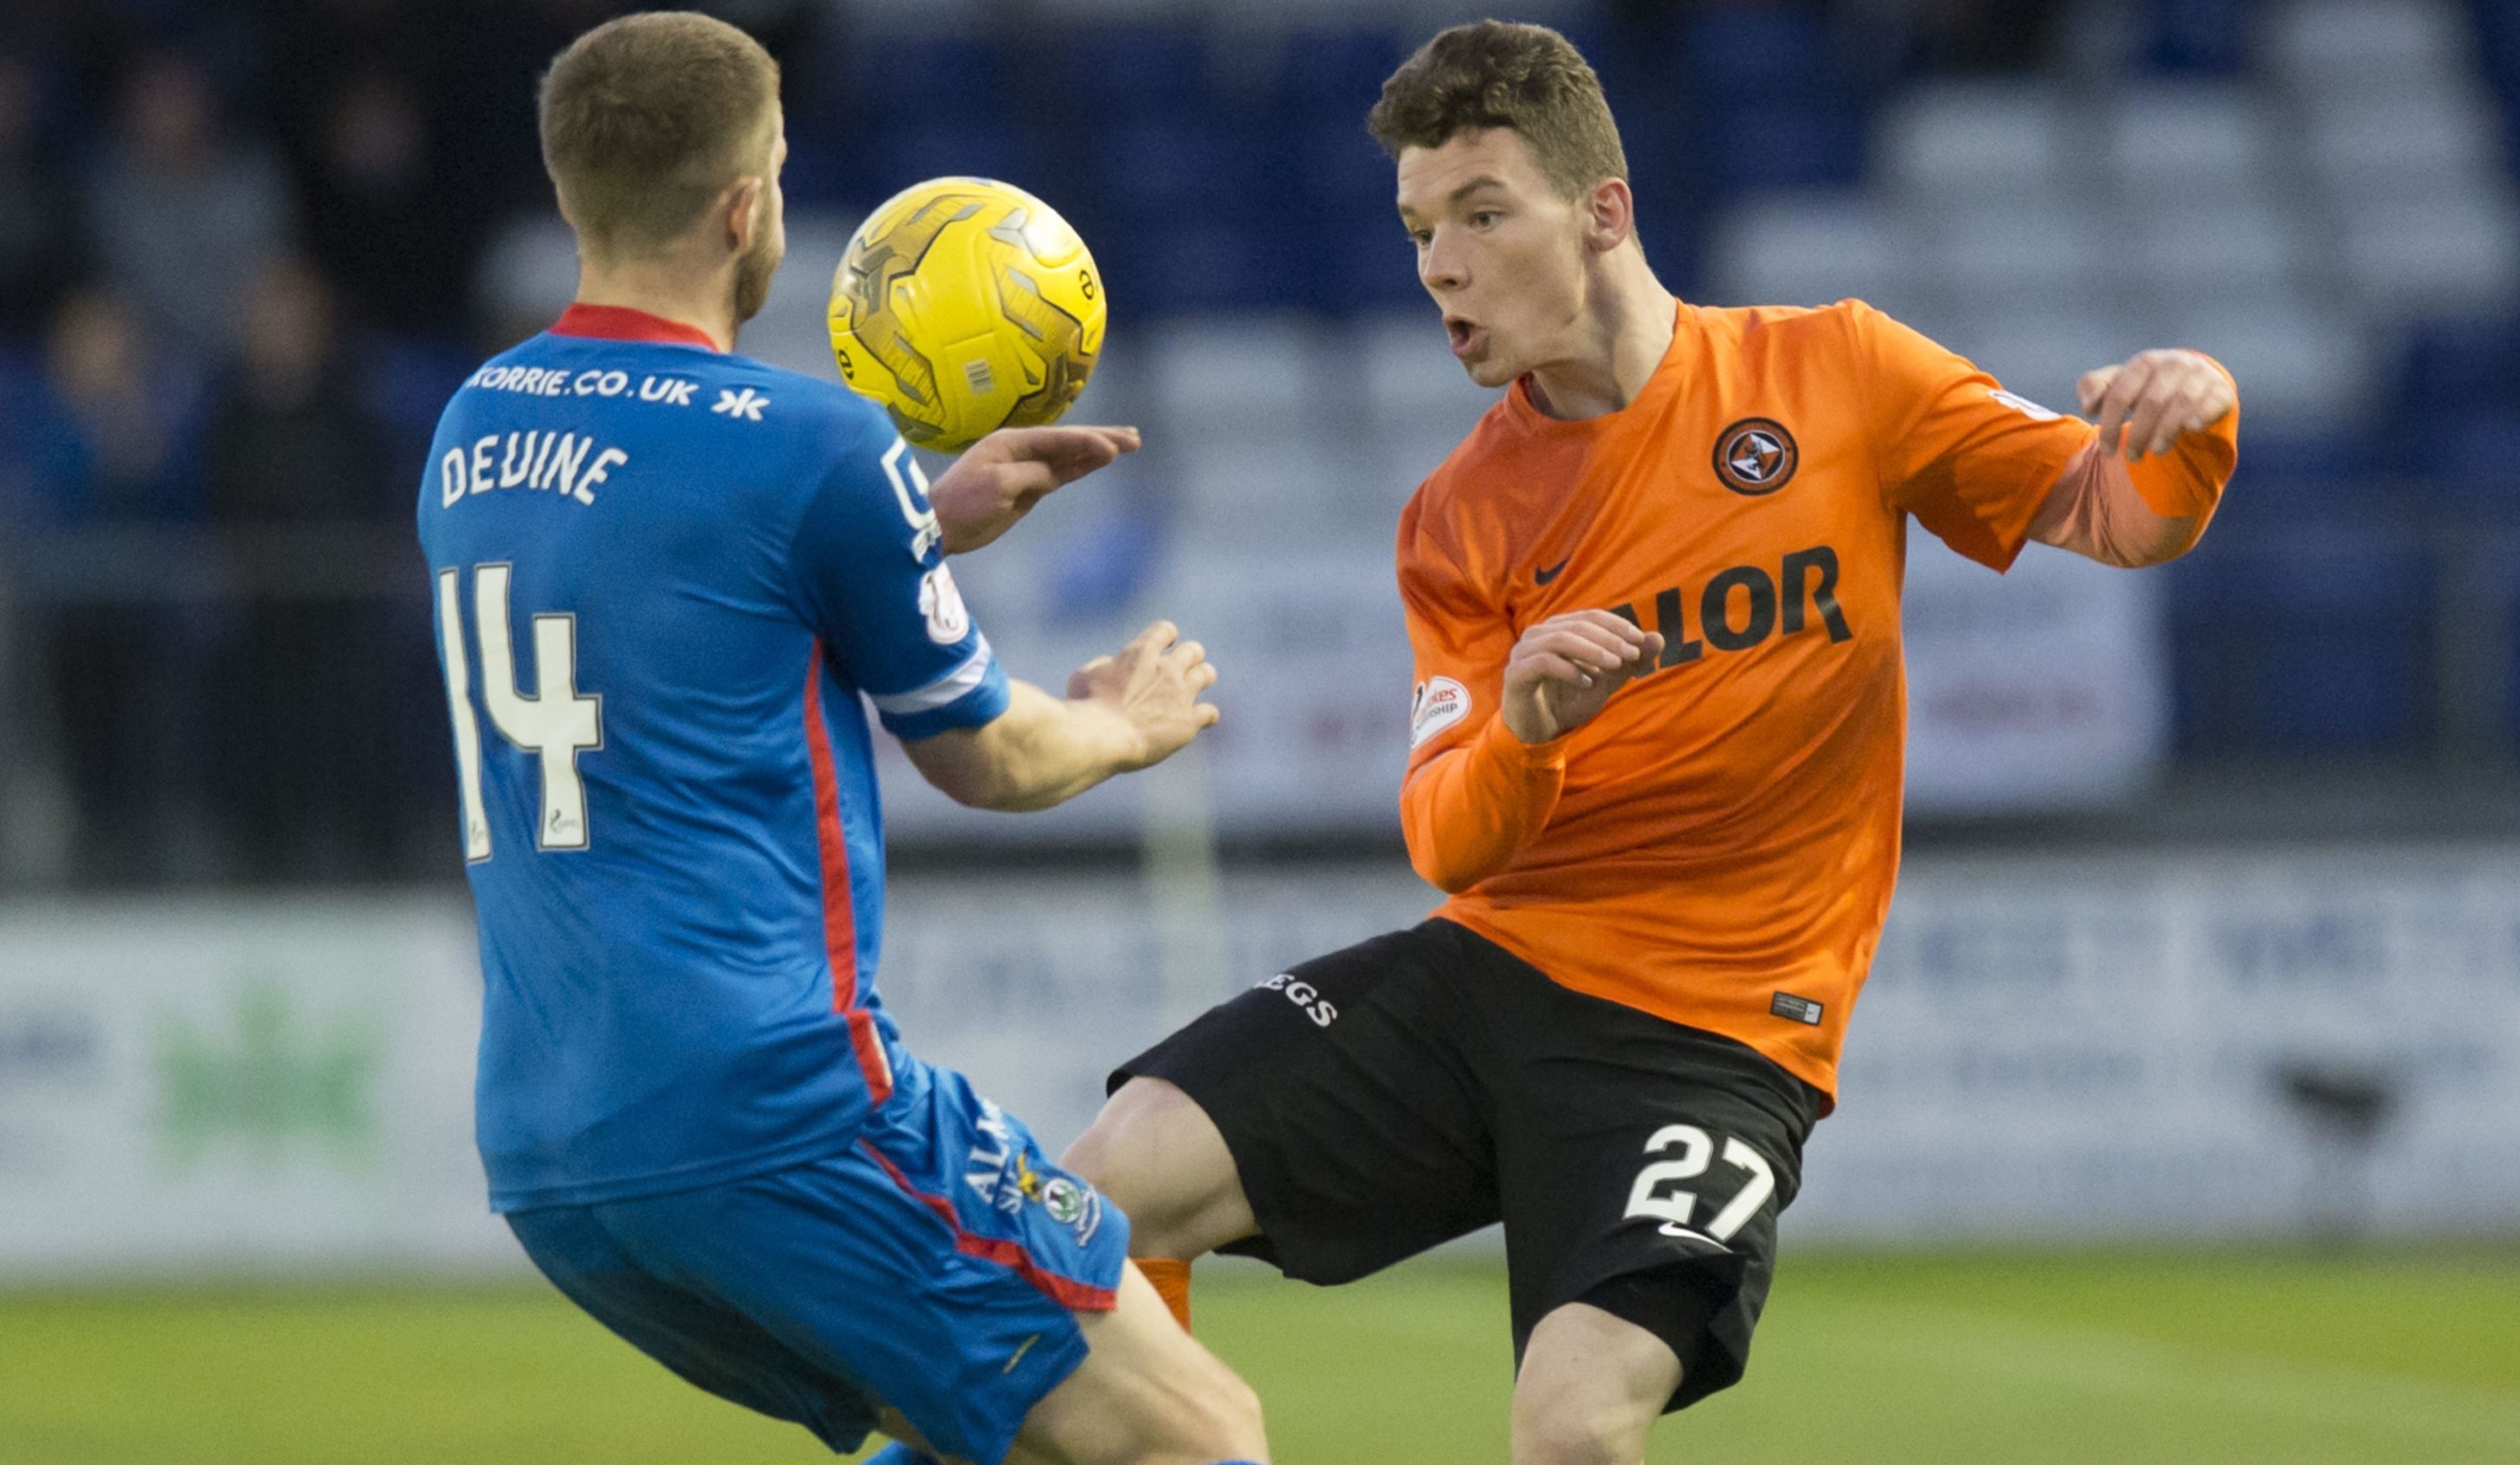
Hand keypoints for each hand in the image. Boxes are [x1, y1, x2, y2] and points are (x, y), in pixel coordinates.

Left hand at [927, 424, 1141, 553]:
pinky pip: (1062, 473)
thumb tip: (1053, 473)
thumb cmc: (962, 503)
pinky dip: (1083, 466)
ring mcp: (1026, 468)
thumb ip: (1030, 475)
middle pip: (1069, 442)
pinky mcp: (1028, 488)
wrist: (939, 525)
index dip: (1087, 442)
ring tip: (1129, 444)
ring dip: (1098, 449)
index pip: (1058, 440)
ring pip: (1069, 456)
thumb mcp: (998, 486)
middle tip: (1136, 438)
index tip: (1114, 450)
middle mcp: (1021, 450)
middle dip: (1102, 439)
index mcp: (1011, 443)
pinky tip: (1101, 461)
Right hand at [1067, 620, 1220, 769]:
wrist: (1101, 737)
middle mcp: (1166, 669)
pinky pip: (1210, 712)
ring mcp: (1181, 694)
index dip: (1165, 637)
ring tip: (1195, 687)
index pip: (1165, 630)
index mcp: (1140, 653)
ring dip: (1202, 678)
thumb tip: (1112, 665)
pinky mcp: (1188, 721)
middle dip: (1190, 657)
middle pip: (1193, 650)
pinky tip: (1201, 720)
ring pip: (1207, 674)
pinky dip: (1207, 715)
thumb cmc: (1086, 707)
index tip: (1162, 646)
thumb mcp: (1084, 675)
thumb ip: (1103, 666)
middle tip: (1181, 669)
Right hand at [1500, 610, 1663, 743]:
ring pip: (1561, 639)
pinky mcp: (1515, 674)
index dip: (1618, 625)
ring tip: (1614, 666)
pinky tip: (1587, 683)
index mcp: (1559, 628)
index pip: (1591, 616)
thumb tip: (1659, 638)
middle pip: (1578, 625)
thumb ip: (1629, 661)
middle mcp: (1538, 634)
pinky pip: (1544, 662)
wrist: (1538, 731)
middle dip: (1609, 639)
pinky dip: (1570, 670)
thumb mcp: (1607, 681)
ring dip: (1592, 651)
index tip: (1640, 641)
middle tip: (1632, 655)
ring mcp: (1523, 652)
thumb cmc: (1569, 700)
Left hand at [2077, 350, 2233, 462]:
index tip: (2106, 451)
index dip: (2110, 426)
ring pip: (2181, 404)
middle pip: (2151, 403)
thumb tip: (2089, 406)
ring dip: (2165, 433)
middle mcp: (2174, 363)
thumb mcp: (2118, 383)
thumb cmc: (2146, 385)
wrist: (2192, 379)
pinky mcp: (2221, 390)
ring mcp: (2200, 375)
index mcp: (2145, 362)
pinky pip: (2213, 403)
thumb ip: (2094, 387)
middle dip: (2138, 435)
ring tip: (2155, 451)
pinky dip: (2201, 416)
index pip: (2120, 395)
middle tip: (2131, 457)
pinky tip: (2190, 429)